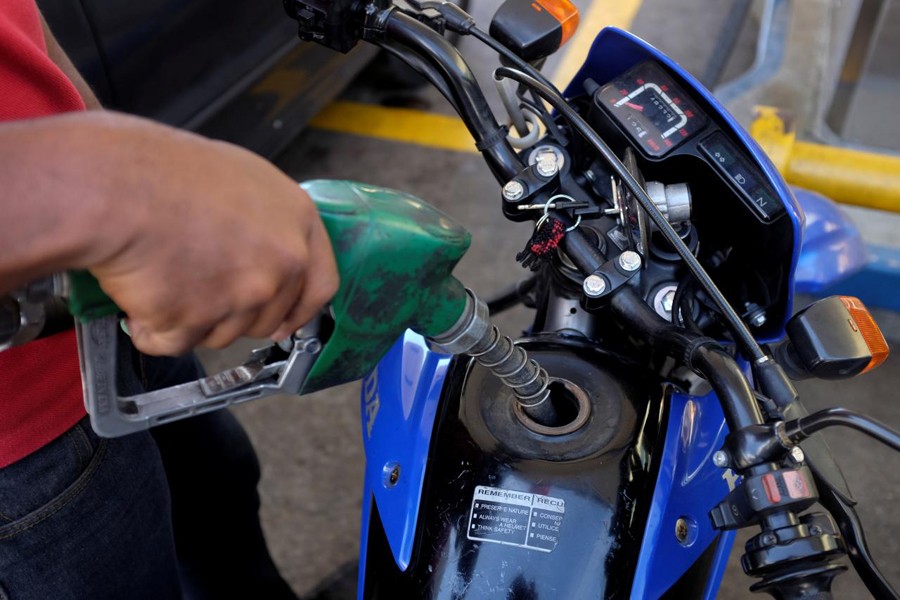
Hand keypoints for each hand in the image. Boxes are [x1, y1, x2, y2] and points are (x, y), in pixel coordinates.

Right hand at [0, 111, 337, 354]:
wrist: (113, 186)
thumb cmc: (162, 171)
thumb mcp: (241, 179)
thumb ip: (268, 224)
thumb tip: (269, 253)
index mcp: (298, 222)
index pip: (321, 285)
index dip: (301, 309)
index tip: (287, 322)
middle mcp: (281, 262)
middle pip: (269, 317)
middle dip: (234, 313)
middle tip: (198, 285)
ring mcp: (244, 296)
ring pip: (222, 333)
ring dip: (191, 317)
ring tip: (163, 272)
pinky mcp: (200, 321)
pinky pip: (175, 342)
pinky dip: (152, 327)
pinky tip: (140, 290)